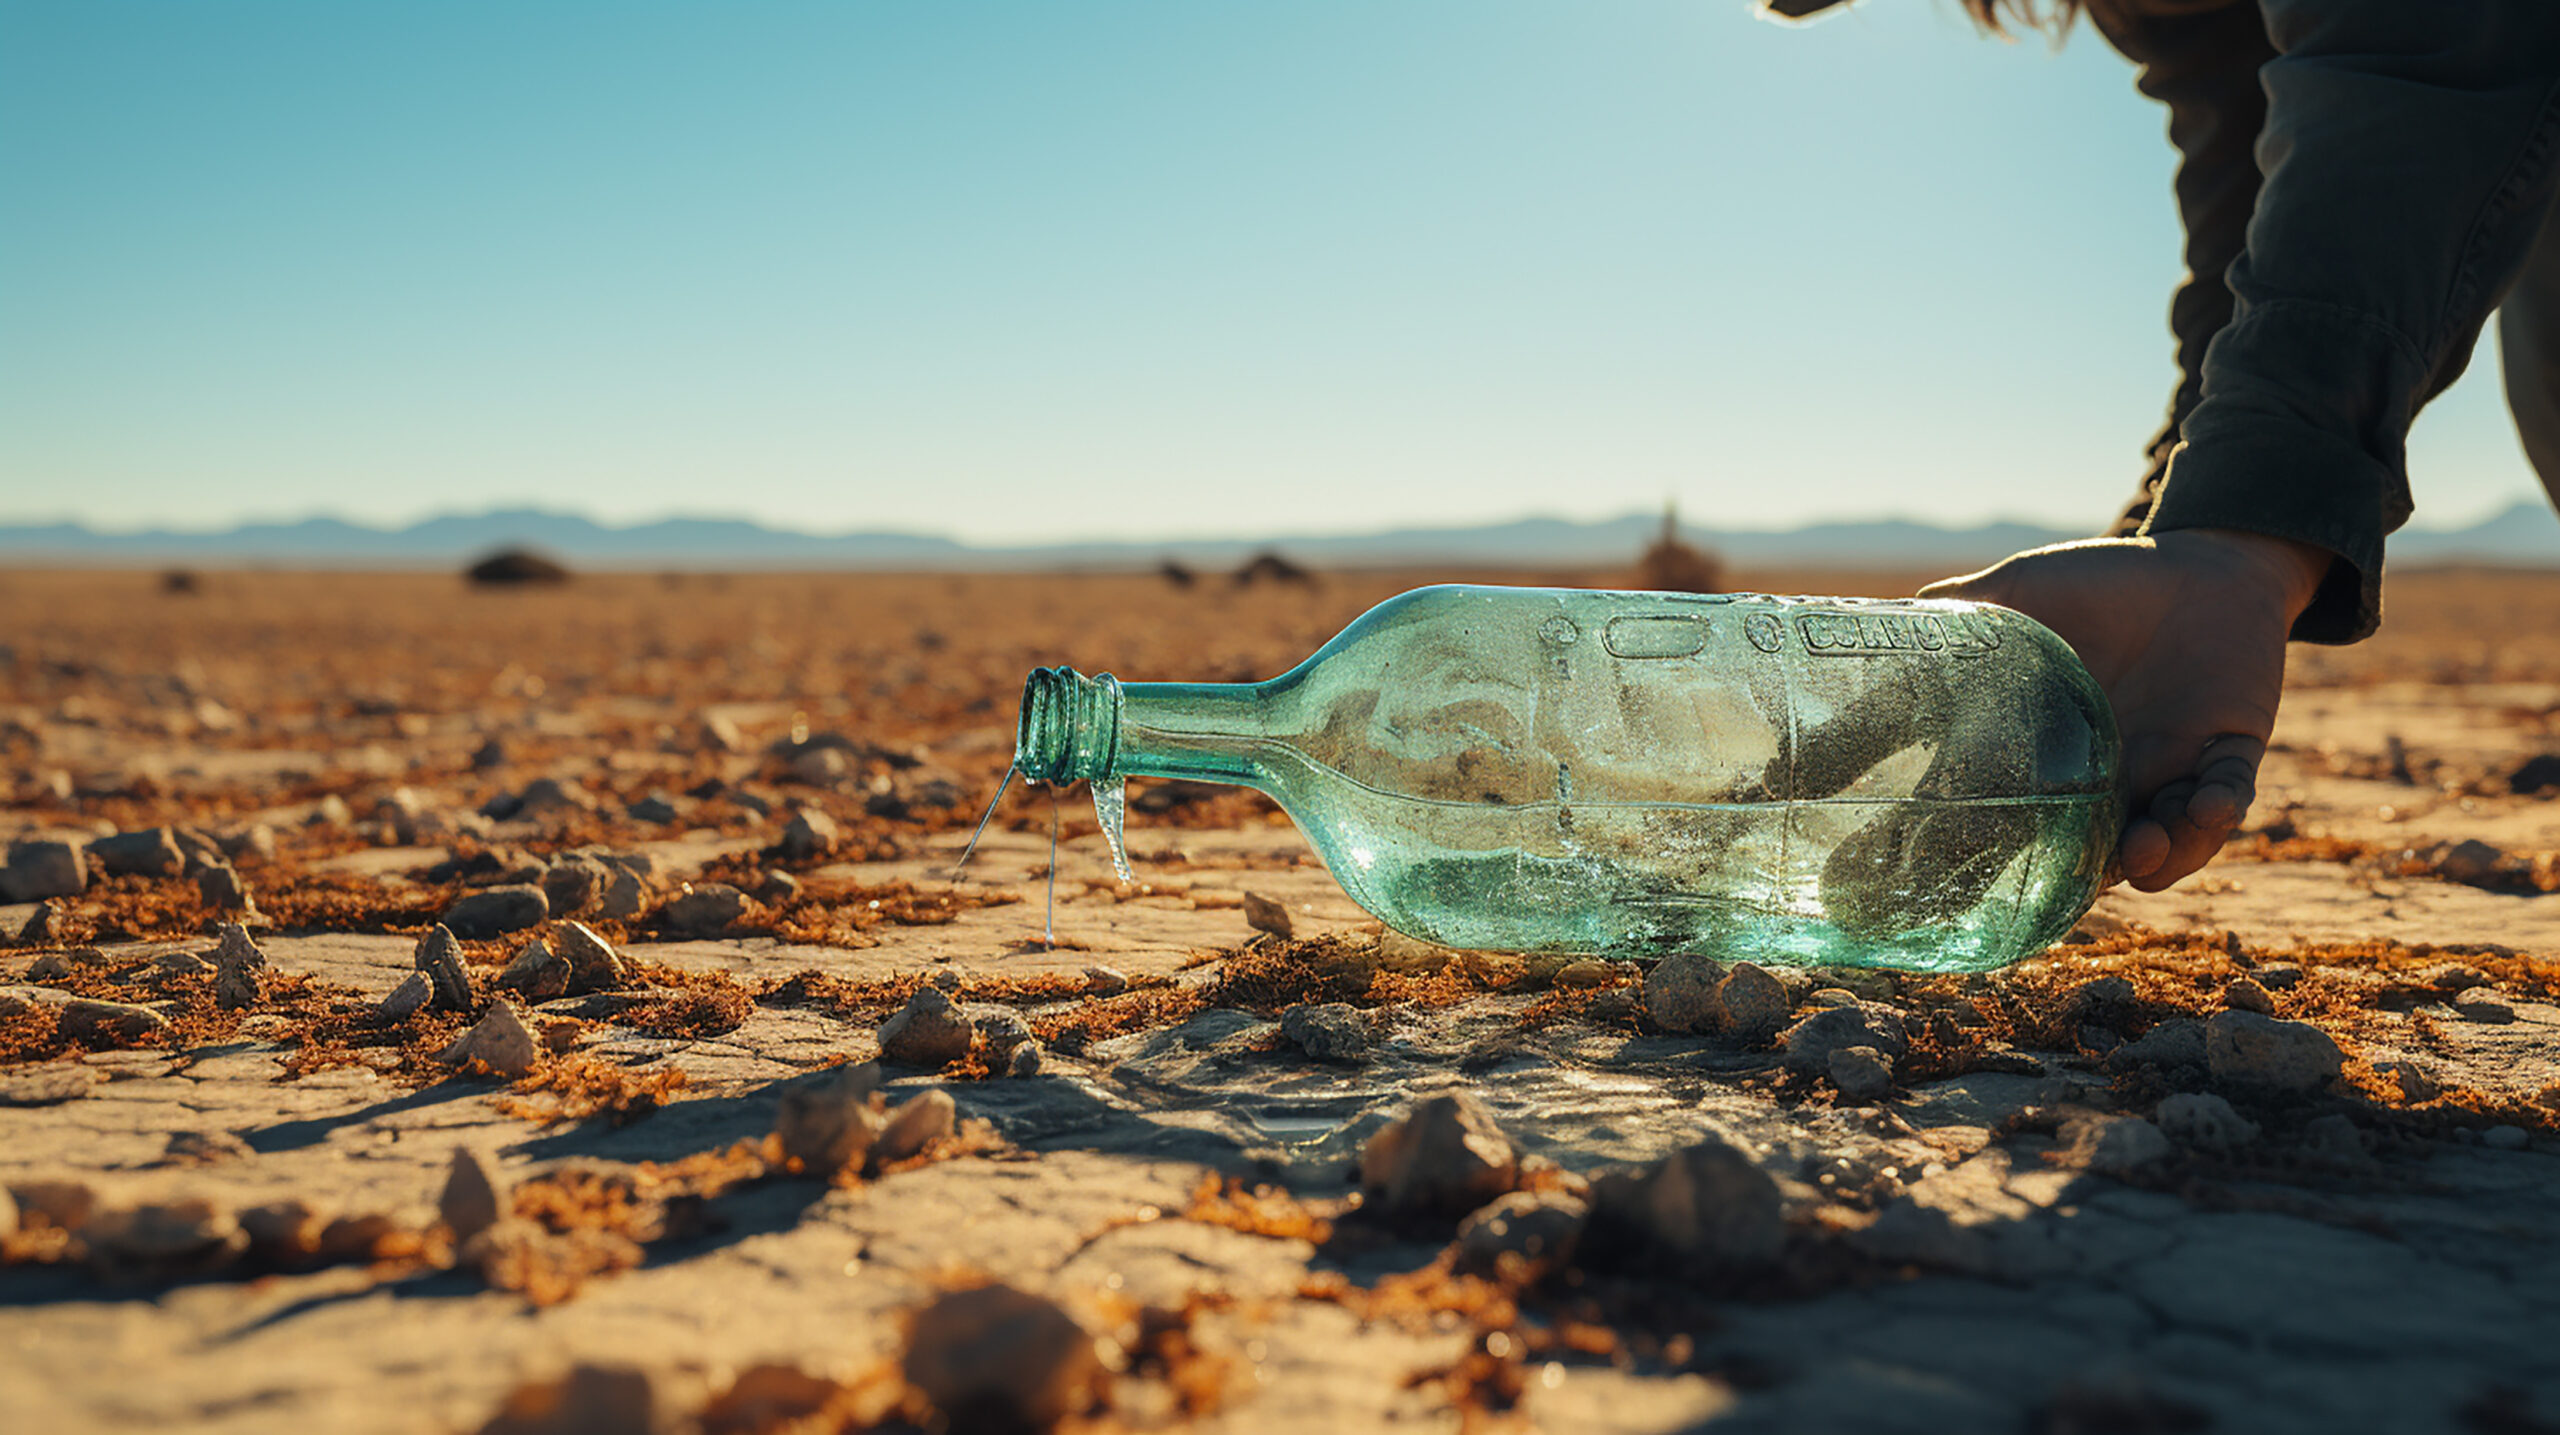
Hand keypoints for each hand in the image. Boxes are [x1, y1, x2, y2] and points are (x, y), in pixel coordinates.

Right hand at [1920, 530, 2329, 891]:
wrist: (2203, 564)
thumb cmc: (2107, 581)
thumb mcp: (2024, 591)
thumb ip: (1964, 606)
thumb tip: (1886, 616)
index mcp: (2055, 751)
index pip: (2010, 815)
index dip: (1973, 850)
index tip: (1933, 875)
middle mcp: (2111, 776)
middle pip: (2089, 851)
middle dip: (2075, 877)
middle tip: (2051, 889)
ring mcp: (2172, 769)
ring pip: (2168, 841)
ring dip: (2157, 858)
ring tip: (2139, 853)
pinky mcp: (2230, 747)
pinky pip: (2227, 791)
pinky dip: (2217, 809)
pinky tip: (2203, 807)